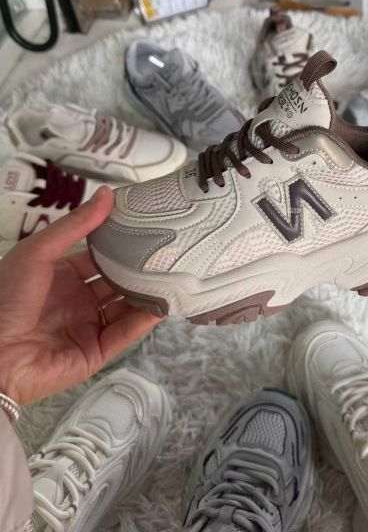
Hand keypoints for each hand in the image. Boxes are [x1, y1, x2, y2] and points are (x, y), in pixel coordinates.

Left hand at [0, 186, 161, 405]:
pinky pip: (125, 333)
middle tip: (167, 250)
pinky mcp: (96, 352)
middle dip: (139, 268)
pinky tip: (163, 303)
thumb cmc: (5, 298)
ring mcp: (87, 327)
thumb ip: (76, 225)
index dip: (120, 245)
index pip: (98, 258)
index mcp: (60, 277)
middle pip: (116, 282)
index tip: (147, 229)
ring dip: (146, 293)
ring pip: (125, 307)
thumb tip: (107, 194)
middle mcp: (76, 301)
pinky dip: (144, 319)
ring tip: (173, 274)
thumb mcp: (38, 251)